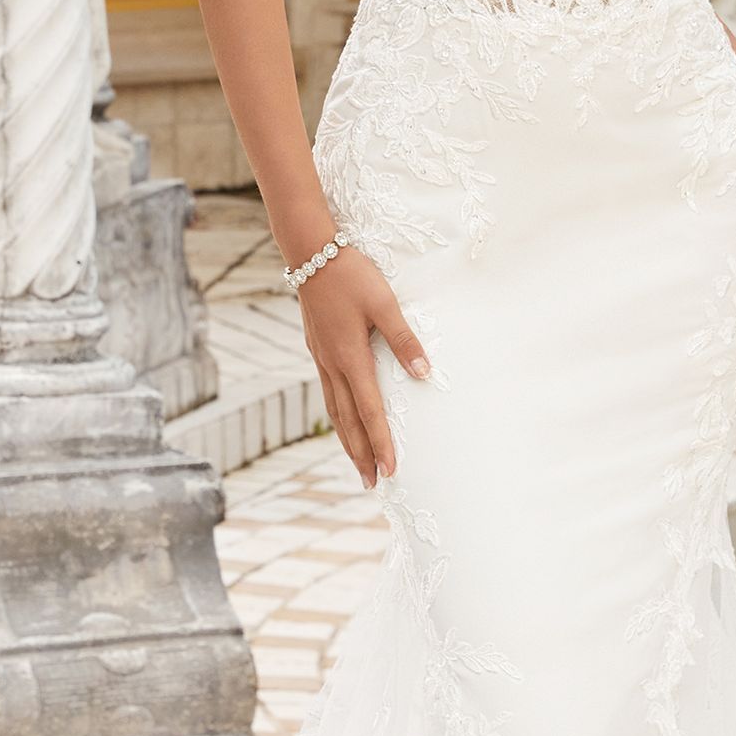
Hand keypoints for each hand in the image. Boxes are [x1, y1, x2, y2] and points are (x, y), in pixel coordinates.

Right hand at [296, 246, 429, 485]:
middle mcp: (333, 365)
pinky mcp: (318, 350)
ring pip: (335, 411)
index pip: (370, 412)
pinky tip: (343, 421)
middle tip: (372, 484)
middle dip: (361, 455)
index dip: (381, 444)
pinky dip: (338, 417)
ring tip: (358, 465)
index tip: (391, 471)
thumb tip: (424, 373)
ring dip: (348, 441)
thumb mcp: (384, 303)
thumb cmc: (351, 275)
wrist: (311, 252)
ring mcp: (322, 359)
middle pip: (348, 422)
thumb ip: (404, 339)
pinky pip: (329, 394)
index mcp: (351, 358)